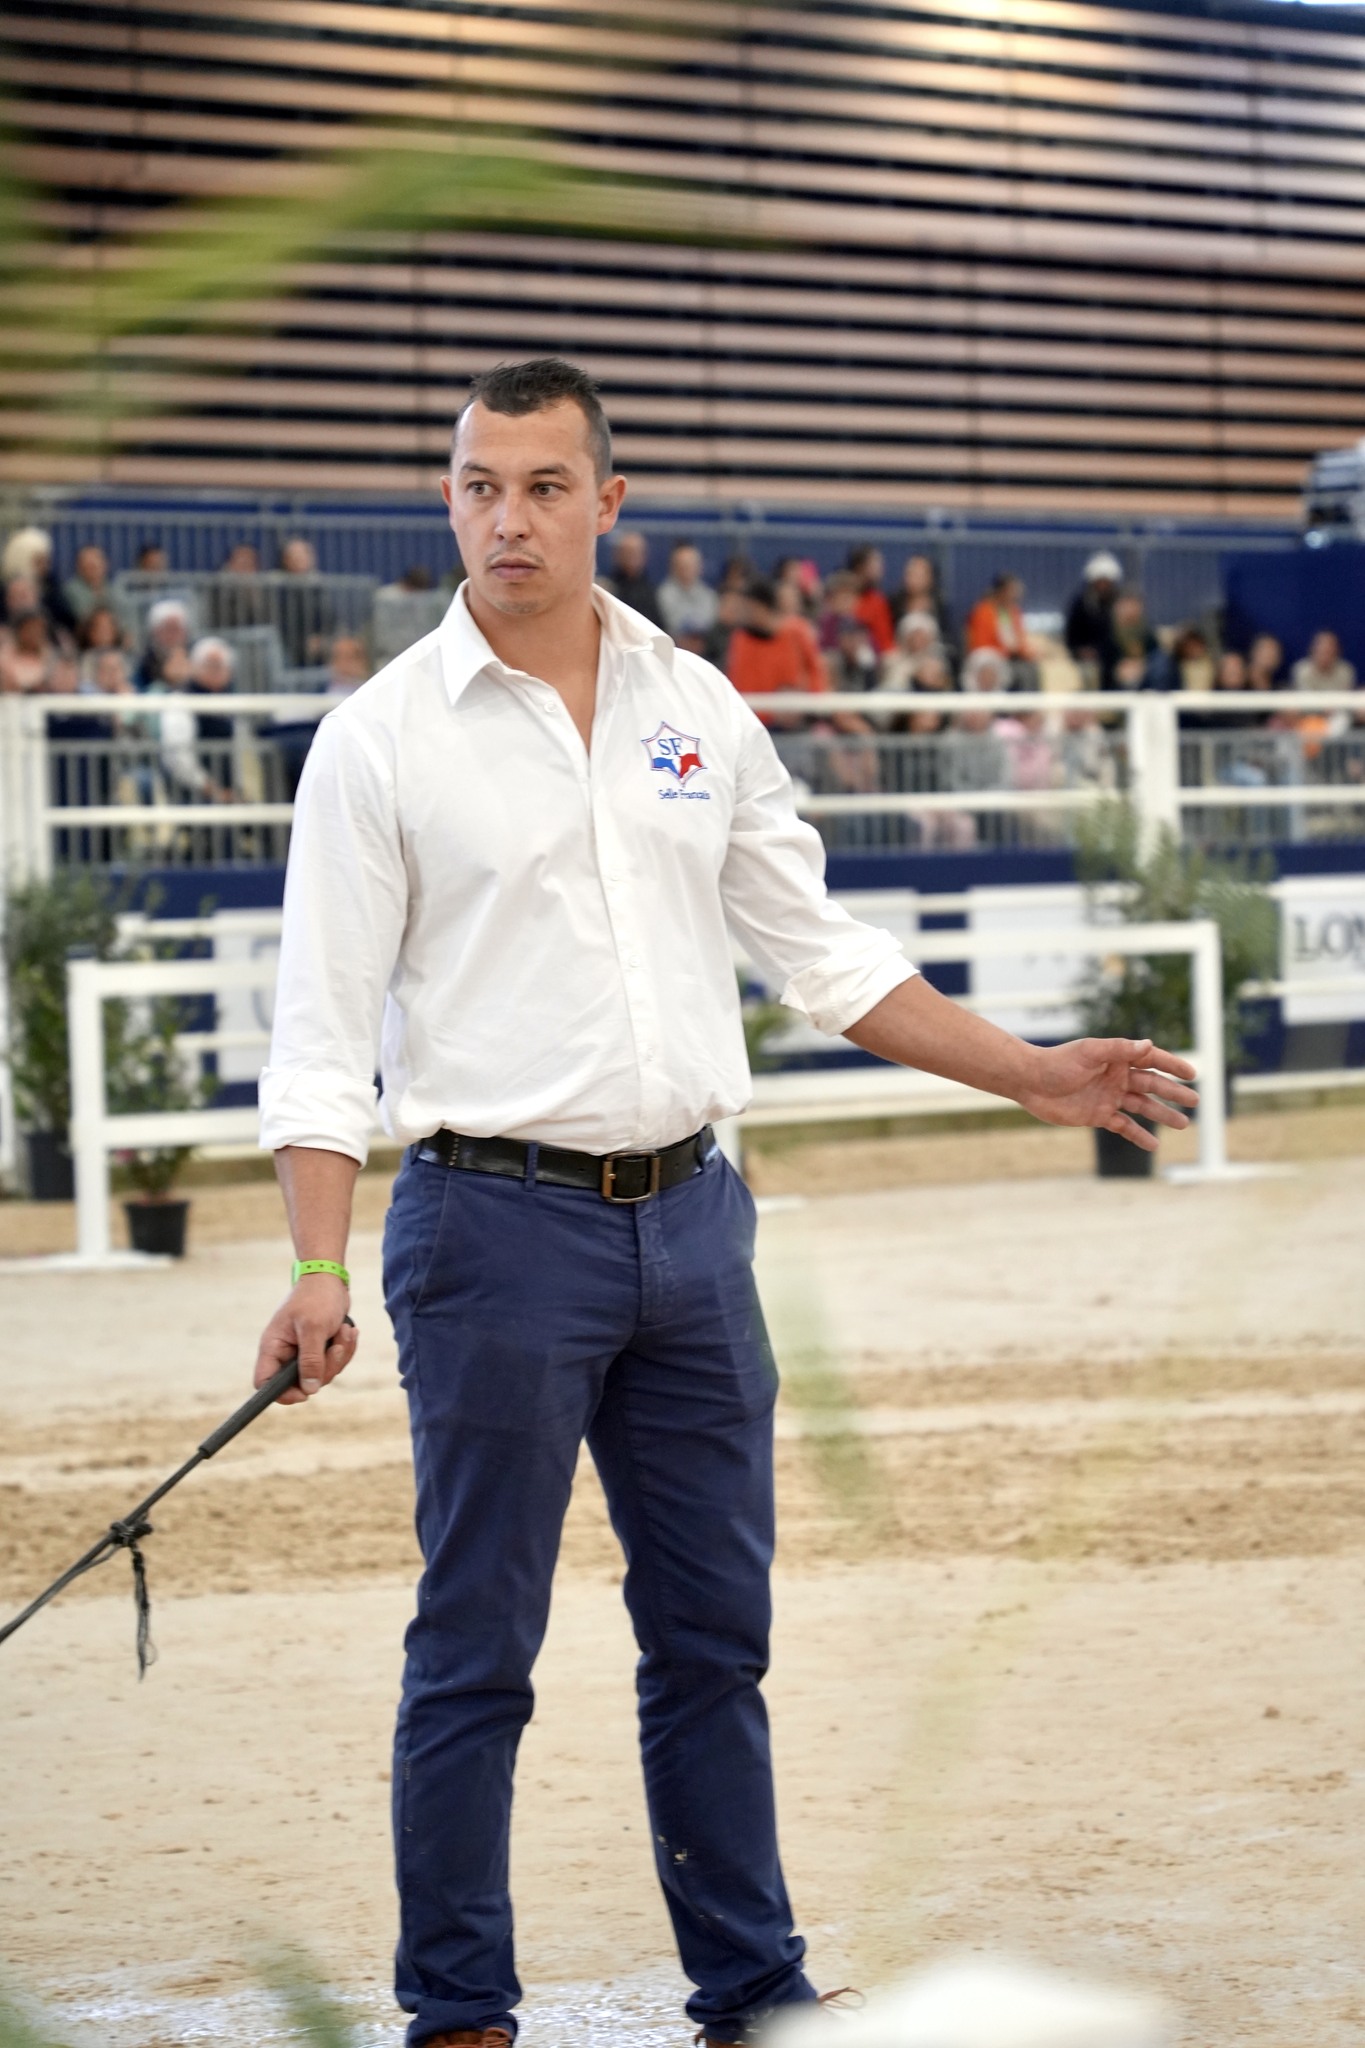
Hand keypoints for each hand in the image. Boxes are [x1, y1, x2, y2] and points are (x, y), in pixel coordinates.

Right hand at [253, 1274, 357, 1401]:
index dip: (280, 1394)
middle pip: (301, 1383)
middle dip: (325, 1368)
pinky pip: (333, 1363)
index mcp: (273, 1347)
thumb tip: (309, 1390)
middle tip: (336, 1346)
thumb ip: (311, 1360)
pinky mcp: (318, 1349)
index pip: (264, 1383)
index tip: (304, 1393)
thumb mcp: (314, 1328)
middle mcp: (285, 1353)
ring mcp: (302, 1352)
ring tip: (345, 1330)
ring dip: (339, 1355)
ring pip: (321, 1374)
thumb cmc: (317, 1298)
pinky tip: (348, 1330)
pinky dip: (344, 1349)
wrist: (330, 1278)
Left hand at [1016, 1037, 1197, 1151]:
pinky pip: (1123, 1126)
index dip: (1172, 1066)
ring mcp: (1109, 1097)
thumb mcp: (1090, 1052)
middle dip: (1173, 1093)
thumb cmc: (1058, 1062)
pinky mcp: (1098, 1115)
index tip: (1192, 1074)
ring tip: (1184, 1124)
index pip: (1151, 1060)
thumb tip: (1148, 1045)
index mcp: (1116, 1058)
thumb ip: (1119, 1049)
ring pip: (1142, 1107)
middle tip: (1196, 1101)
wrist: (1030, 1082)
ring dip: (1162, 1114)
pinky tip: (1154, 1144)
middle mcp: (1116, 1077)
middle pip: (1151, 1085)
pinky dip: (1138, 1135)